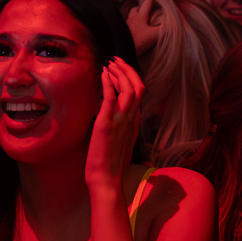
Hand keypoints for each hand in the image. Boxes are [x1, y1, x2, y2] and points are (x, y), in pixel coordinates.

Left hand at [86, 58, 142, 195]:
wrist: (106, 180)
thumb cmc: (110, 165)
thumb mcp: (121, 141)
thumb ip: (123, 126)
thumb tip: (117, 114)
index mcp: (135, 123)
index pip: (139, 94)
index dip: (131, 78)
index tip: (120, 70)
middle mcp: (131, 120)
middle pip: (139, 87)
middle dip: (128, 70)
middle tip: (115, 60)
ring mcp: (120, 122)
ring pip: (129, 90)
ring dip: (119, 73)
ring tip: (109, 64)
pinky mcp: (106, 125)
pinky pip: (111, 99)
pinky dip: (108, 84)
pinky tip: (102, 74)